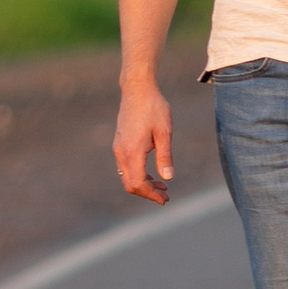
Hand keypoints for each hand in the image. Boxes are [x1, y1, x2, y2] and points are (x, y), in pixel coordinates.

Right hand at [113, 80, 174, 204]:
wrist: (137, 89)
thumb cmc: (154, 108)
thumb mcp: (164, 132)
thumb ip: (165, 156)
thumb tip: (168, 178)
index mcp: (133, 151)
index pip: (138, 183)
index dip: (151, 195)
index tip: (165, 199)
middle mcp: (121, 152)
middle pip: (130, 184)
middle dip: (147, 193)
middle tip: (166, 196)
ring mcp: (118, 147)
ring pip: (127, 176)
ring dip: (144, 184)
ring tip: (163, 185)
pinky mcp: (120, 143)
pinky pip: (126, 166)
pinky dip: (138, 173)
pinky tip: (152, 172)